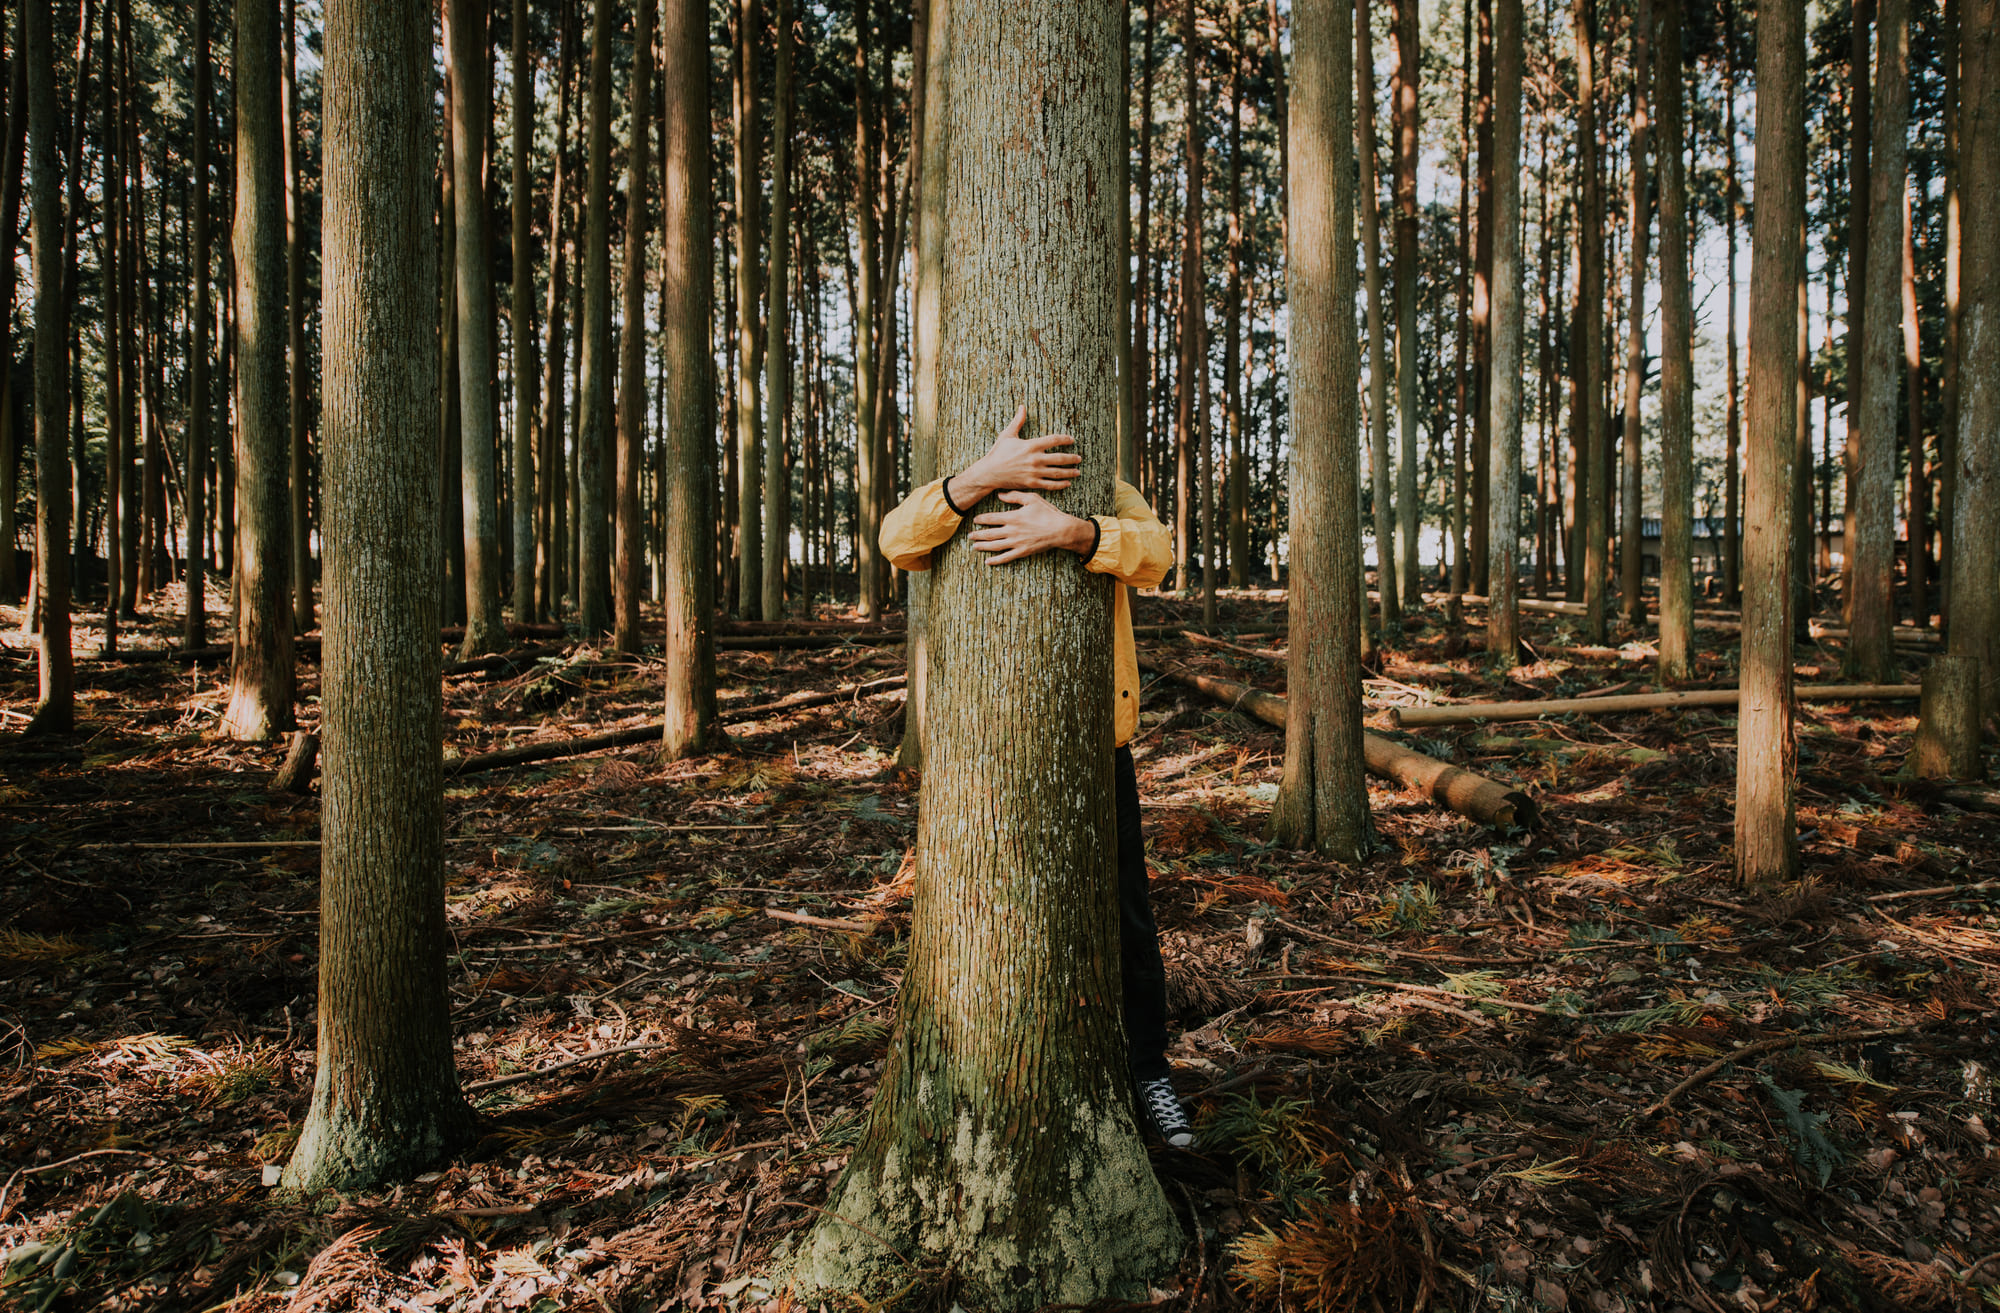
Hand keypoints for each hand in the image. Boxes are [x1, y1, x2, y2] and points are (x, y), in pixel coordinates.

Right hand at [948, 404, 1081, 505]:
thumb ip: (1018, 421)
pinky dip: (1060, 485)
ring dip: (1069, 472)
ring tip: (1077, 472)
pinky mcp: (1032, 483)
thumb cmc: (998, 453)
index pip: (1054, 440)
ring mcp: (1034, 472)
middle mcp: (1035, 459)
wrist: (989, 472)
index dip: (1065, 439)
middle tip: (1079, 458)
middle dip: (1072, 458)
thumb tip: (1022, 406)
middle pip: (1060, 458)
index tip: (1071, 439)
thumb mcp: (1007, 435)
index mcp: (1031, 445)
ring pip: (1057, 473)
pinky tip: (1067, 483)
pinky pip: (1050, 484)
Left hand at [968, 491, 1096, 564]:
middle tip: (969, 535)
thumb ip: (1015, 496)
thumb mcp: (1032, 499)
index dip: (981, 519)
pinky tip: (988, 562)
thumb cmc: (1048, 513)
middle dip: (977, 534)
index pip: (991, 518)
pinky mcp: (1022, 552)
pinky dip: (995, 560)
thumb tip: (999, 495)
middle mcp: (1011, 530)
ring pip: (994, 546)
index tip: (975, 520)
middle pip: (989, 533)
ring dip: (983, 546)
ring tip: (974, 546)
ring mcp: (1016, 543)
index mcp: (1012, 517)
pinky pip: (1006, 557)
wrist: (1060, 530)